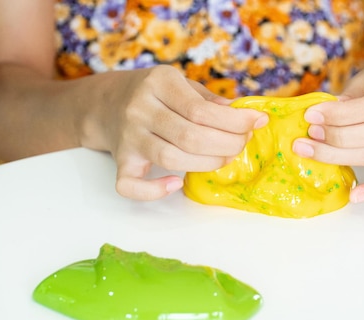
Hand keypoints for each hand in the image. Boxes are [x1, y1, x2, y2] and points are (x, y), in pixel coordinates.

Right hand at [80, 65, 267, 199]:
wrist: (106, 103)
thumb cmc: (156, 95)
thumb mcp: (182, 84)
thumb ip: (210, 100)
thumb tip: (244, 117)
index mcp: (159, 83)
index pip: (201, 110)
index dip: (235, 121)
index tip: (257, 123)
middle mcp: (140, 109)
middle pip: (190, 136)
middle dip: (227, 144)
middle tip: (241, 144)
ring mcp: (128, 137)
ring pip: (171, 158)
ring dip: (207, 164)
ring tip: (224, 158)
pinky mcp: (121, 161)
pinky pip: (130, 185)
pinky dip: (154, 191)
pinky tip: (177, 183)